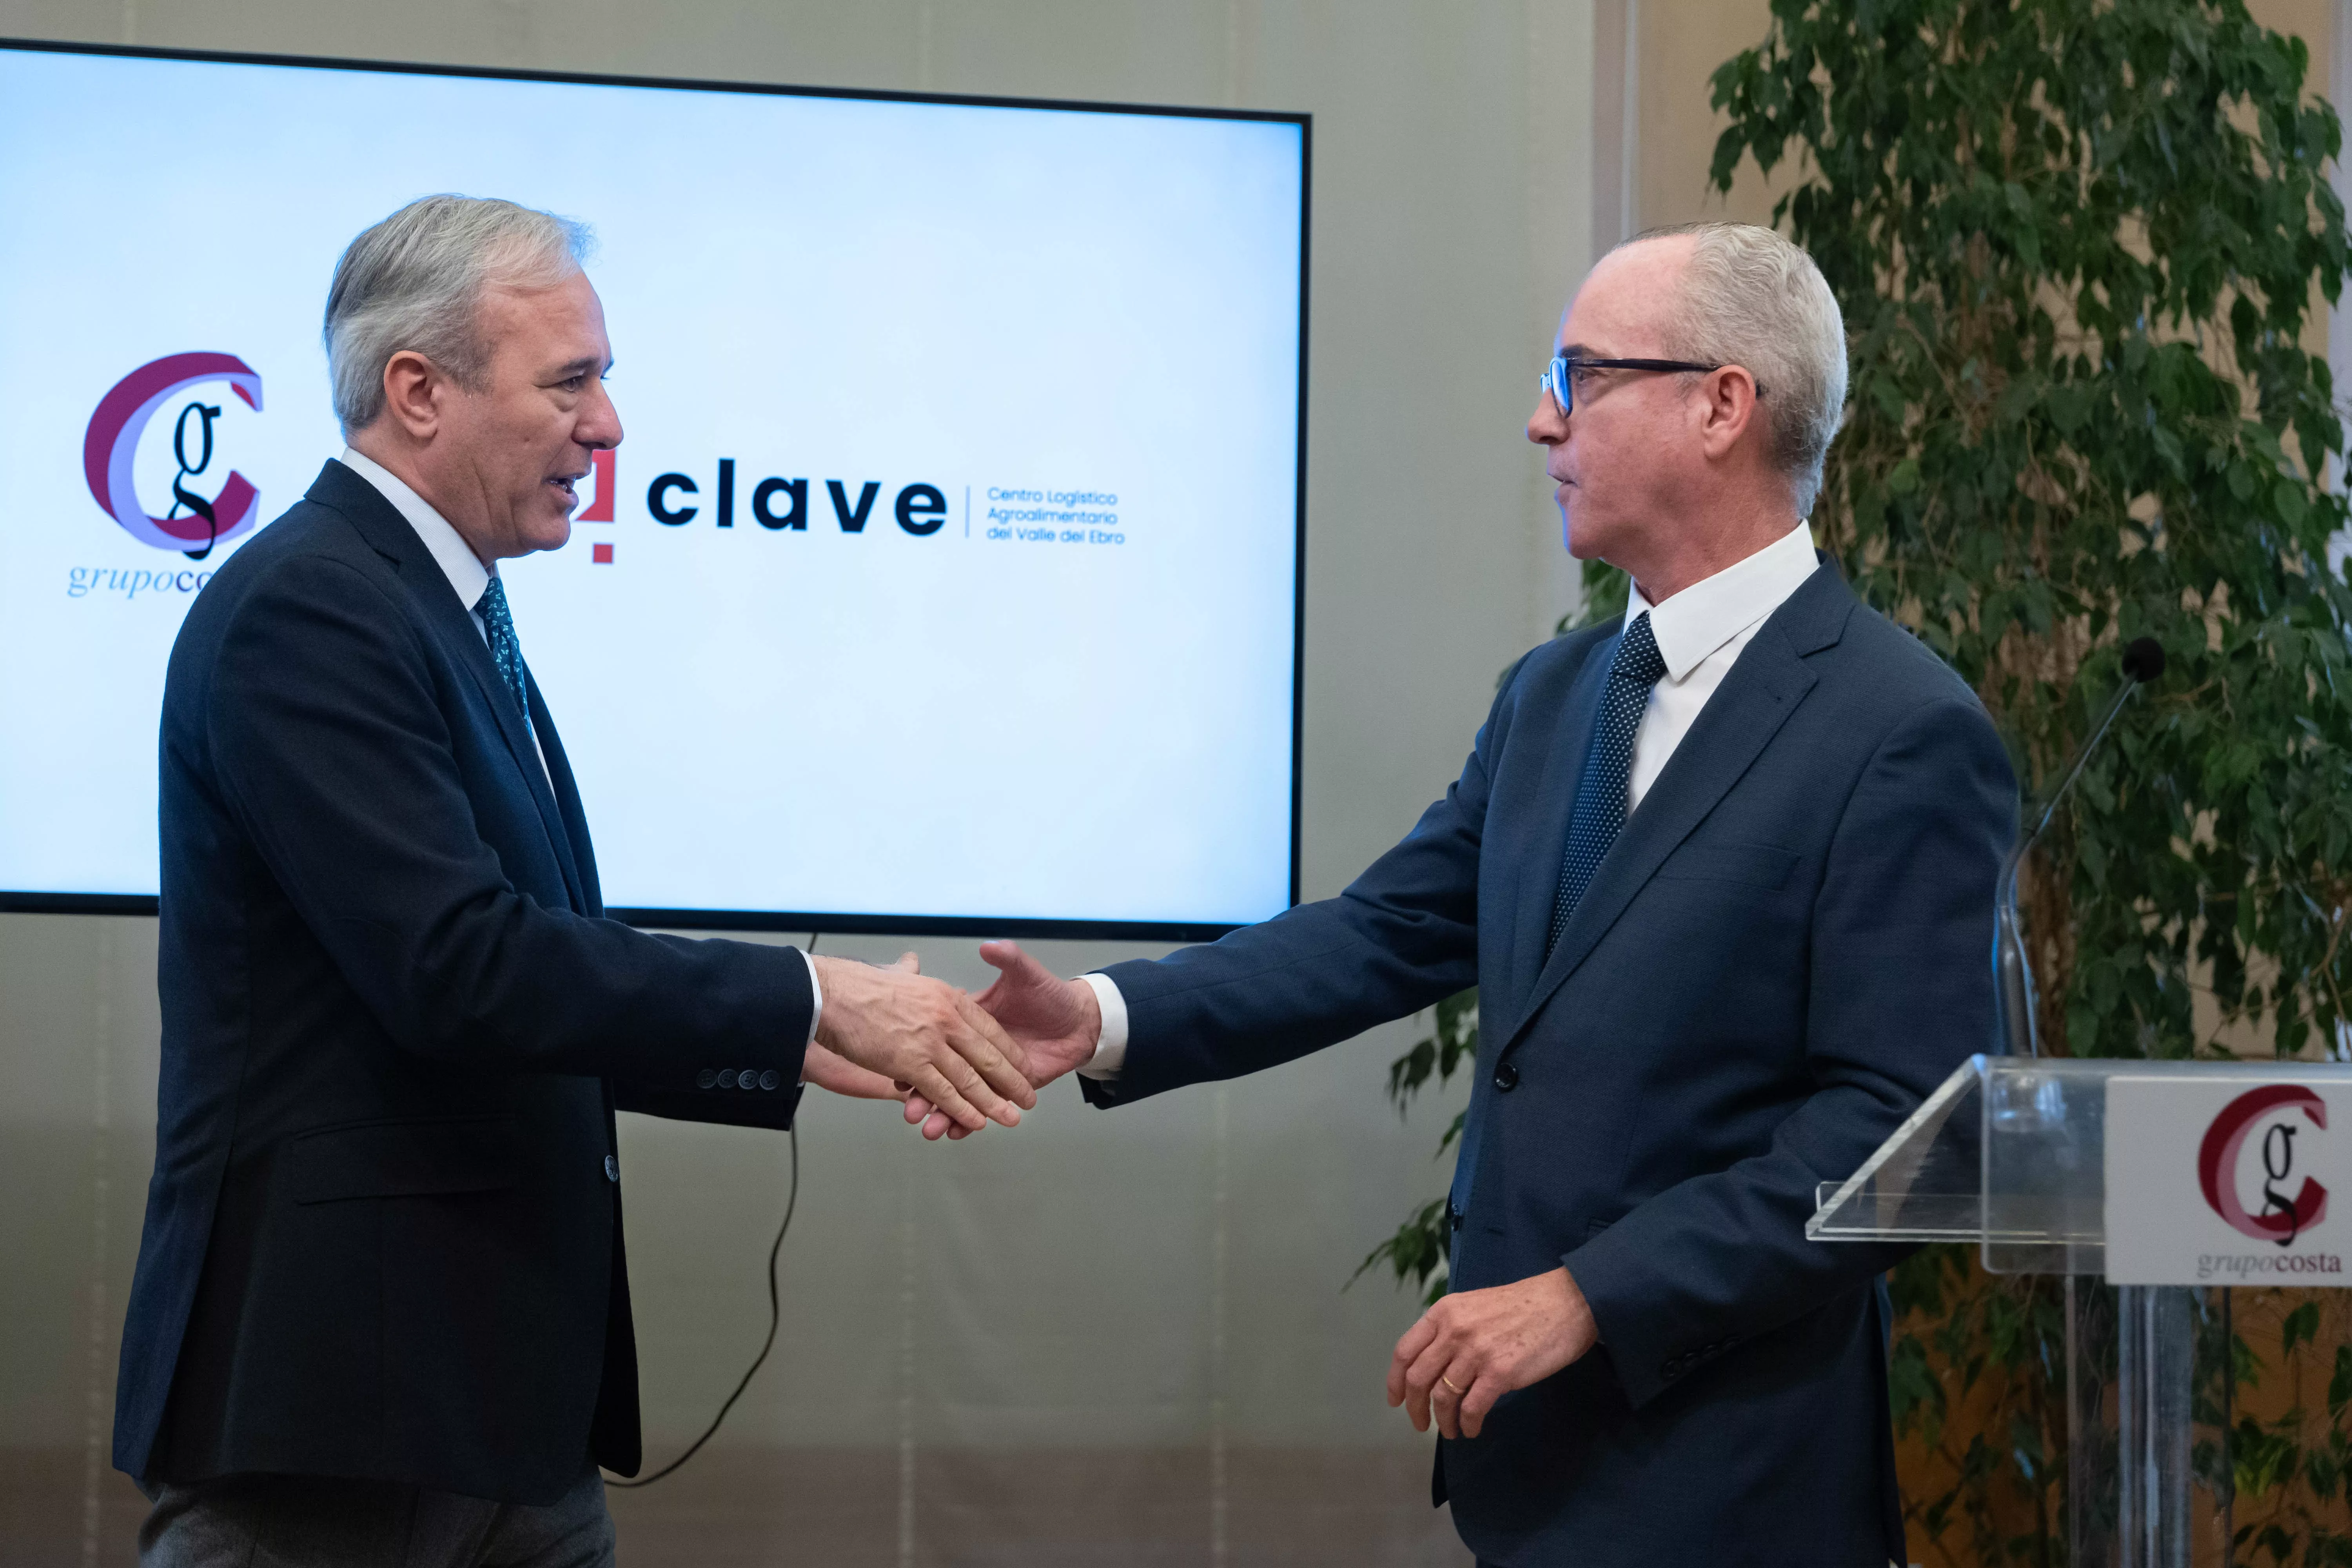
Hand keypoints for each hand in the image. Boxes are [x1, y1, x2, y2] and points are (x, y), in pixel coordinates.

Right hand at [811, 951, 1036, 1133]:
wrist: (832, 994)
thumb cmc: (860, 987)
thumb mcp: (900, 973)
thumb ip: (912, 973)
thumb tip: (912, 964)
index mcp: (947, 997)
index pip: (989, 1028)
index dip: (1009, 1051)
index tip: (1022, 1067)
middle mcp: (945, 1019)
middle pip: (989, 1056)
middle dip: (1012, 1081)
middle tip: (1028, 1098)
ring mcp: (929, 1042)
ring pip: (971, 1079)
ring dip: (993, 1103)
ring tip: (1011, 1117)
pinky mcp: (910, 1064)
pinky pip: (944, 1092)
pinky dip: (962, 1109)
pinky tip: (976, 1121)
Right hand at [903, 940, 1102, 1140]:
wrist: (1081, 1020)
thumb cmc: (1051, 995)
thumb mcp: (1026, 974)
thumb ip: (1009, 959)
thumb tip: (990, 946)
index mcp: (968, 1017)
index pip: (945, 1038)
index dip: (925, 1053)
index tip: (905, 1069)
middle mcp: (971, 1045)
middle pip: (946, 1072)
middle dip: (927, 1096)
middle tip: (912, 1113)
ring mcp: (984, 1069)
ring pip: (958, 1094)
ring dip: (943, 1114)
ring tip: (929, 1130)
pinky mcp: (1002, 1088)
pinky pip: (979, 1107)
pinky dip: (966, 1121)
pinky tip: (953, 1133)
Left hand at [1386, 1267, 1596, 1439]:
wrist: (1566, 1303)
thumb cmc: (1523, 1305)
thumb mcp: (1475, 1306)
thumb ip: (1451, 1331)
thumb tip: (1435, 1366)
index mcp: (1444, 1312)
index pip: (1405, 1350)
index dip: (1395, 1380)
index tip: (1396, 1400)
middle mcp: (1454, 1331)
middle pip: (1418, 1378)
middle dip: (1415, 1408)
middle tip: (1420, 1424)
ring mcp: (1476, 1352)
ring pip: (1444, 1397)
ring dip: (1443, 1421)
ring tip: (1451, 1431)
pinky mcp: (1501, 1373)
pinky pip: (1472, 1408)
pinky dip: (1468, 1424)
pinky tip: (1472, 1429)